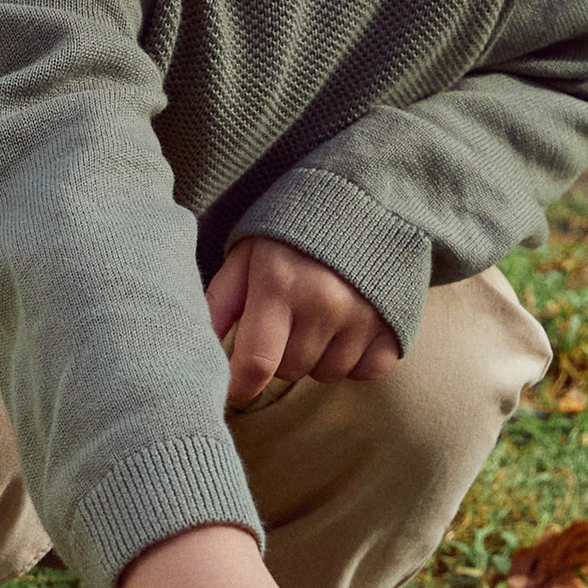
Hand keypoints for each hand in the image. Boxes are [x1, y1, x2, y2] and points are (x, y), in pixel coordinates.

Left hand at [206, 237, 400, 409]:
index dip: (240, 387)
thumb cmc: (294, 230)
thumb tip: (193, 346)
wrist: (367, 198)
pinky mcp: (394, 325)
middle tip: (286, 319)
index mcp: (280, 284)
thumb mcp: (249, 253)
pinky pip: (365, 372)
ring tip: (318, 317)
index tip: (234, 388)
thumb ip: (220, 301)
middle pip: (289, 370)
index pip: (256, 364)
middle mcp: (324, 304)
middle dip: (280, 354)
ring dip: (317, 356)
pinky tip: (349, 327)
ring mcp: (363, 317)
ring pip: (326, 374)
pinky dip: (354, 359)